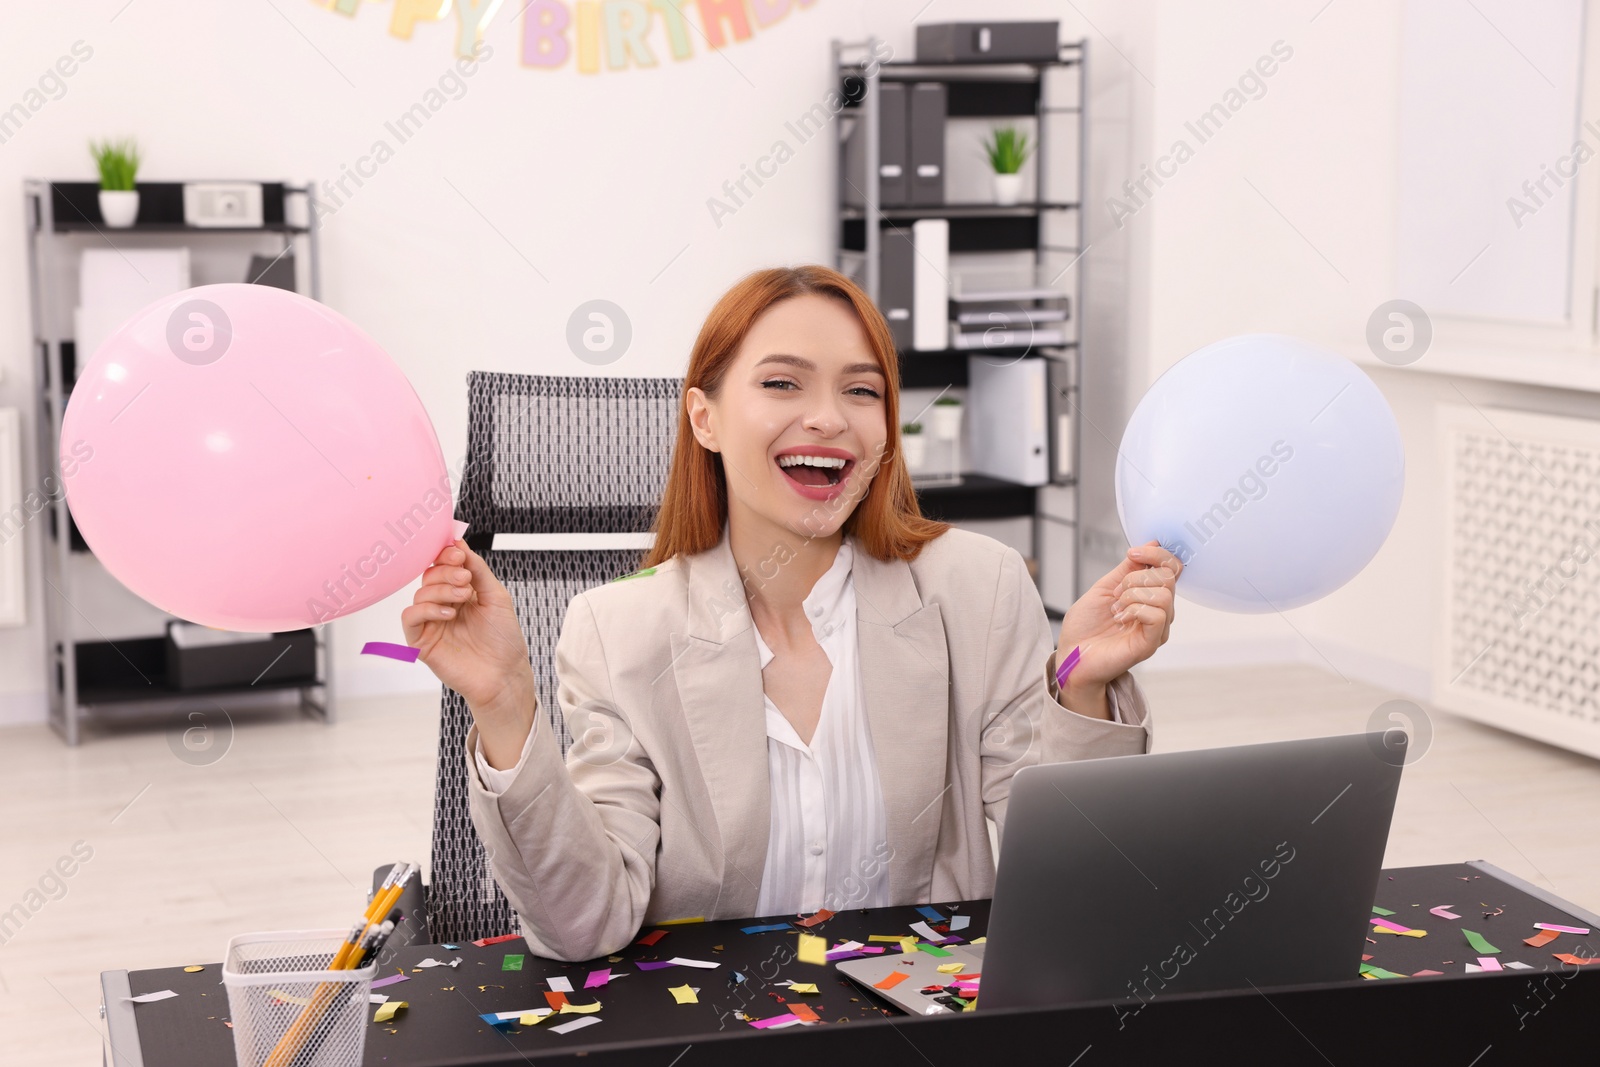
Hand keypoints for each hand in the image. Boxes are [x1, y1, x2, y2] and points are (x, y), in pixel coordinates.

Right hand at [402, 539, 536, 765]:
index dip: (446, 556)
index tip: (459, 553)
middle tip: (465, 579)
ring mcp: (431, 623)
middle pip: (429, 576)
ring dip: (441, 589)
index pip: (442, 566)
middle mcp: (443, 606)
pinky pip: (410, 617)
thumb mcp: (495, 596)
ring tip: (463, 597)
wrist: (505, 674)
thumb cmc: (503, 639)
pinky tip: (448, 613)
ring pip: (420, 593)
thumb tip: (459, 543)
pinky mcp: (421, 642)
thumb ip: (477, 569)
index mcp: (459, 593)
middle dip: (446, 571)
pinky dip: (426, 609)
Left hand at [1055, 541, 1181, 707]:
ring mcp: (1157, 628)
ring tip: (1117, 609)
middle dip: (1137, 577)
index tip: (1133, 553)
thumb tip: (1152, 544)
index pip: (1171, 568)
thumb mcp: (1104, 588)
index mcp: (1149, 596)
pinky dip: (1134, 610)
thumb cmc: (1084, 627)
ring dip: (1133, 595)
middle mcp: (1158, 611)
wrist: (1071, 655)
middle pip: (1169, 577)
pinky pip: (1157, 615)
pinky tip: (1120, 619)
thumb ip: (1128, 569)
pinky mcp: (1151, 642)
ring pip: (1164, 595)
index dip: (1157, 554)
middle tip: (1117, 593)